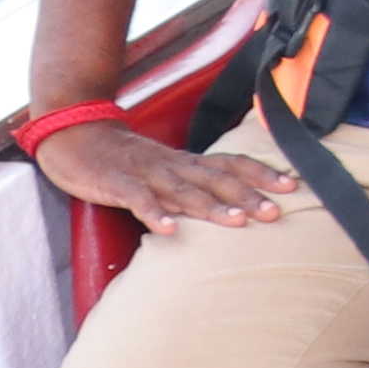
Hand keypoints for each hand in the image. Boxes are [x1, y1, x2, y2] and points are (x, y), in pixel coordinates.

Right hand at [30, 114, 294, 230]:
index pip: (231, 163)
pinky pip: (137, 200)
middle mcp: (173, 165)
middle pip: (216, 179)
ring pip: (183, 190)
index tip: (293, 185)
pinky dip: (154, 214)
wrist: (76, 137)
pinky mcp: (117, 184)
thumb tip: (233, 204)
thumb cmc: (126, 160)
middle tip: (277, 212)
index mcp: (187, 162)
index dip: (262, 173)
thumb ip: (194, 185)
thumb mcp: (166, 169)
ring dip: (211, 207)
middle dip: (248, 195)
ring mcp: (146, 173)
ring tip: (238, 222)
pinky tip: (170, 230)